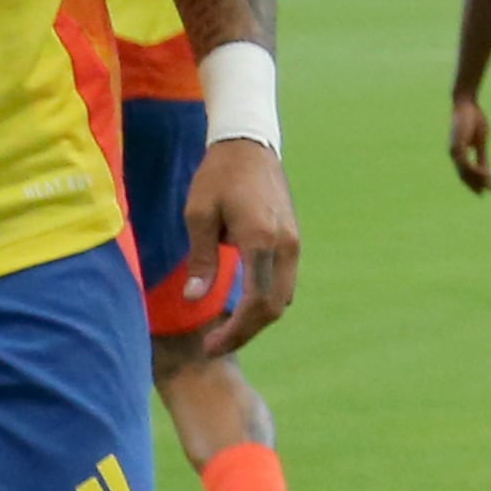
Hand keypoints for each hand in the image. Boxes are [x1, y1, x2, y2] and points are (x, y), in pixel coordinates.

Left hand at [186, 134, 301, 354]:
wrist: (248, 145)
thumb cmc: (217, 176)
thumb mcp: (199, 215)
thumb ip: (202, 259)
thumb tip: (196, 299)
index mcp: (260, 239)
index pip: (257, 301)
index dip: (235, 331)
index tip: (210, 345)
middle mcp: (285, 245)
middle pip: (275, 306)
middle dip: (247, 332)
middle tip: (215, 344)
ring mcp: (294, 242)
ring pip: (284, 296)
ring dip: (258, 318)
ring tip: (226, 327)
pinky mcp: (293, 238)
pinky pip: (284, 280)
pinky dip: (266, 299)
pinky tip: (241, 303)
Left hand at [445, 88, 490, 195]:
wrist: (466, 103)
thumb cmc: (474, 118)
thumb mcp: (480, 141)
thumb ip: (482, 156)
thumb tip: (485, 169)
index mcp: (459, 152)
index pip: (465, 172)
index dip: (474, 182)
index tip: (484, 190)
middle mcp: (454, 153)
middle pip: (464, 176)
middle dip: (476, 186)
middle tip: (486, 194)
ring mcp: (455, 151)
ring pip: (466, 172)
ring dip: (479, 180)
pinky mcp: (458, 146)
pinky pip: (468, 164)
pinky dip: (478, 171)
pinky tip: (487, 175)